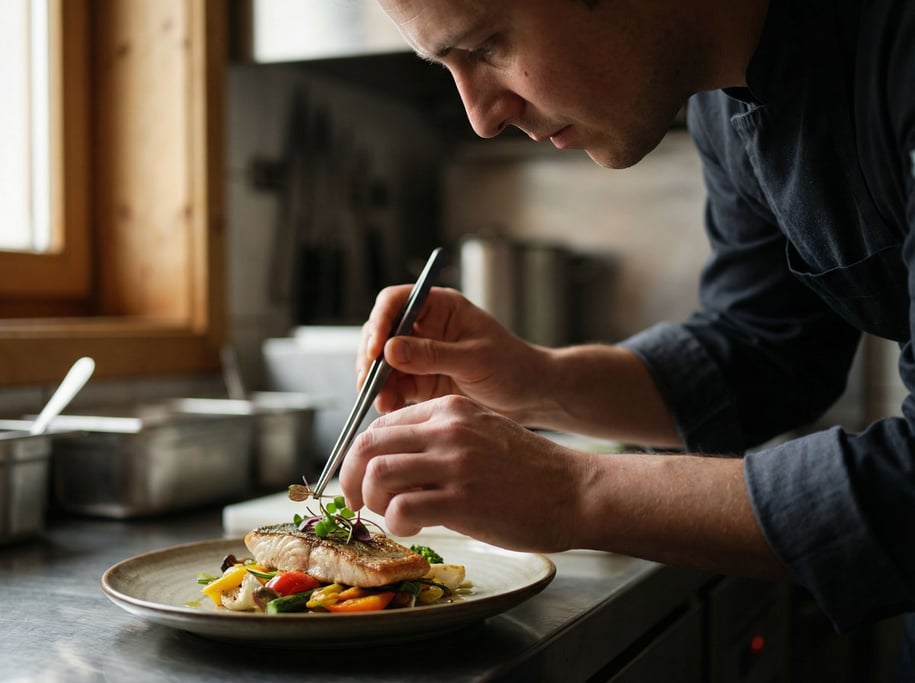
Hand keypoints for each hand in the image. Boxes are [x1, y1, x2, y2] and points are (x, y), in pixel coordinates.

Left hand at [339, 394, 593, 552]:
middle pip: (368, 446)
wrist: (576, 491)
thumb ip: (439, 439)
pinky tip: (413, 528)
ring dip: (372, 501)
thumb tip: (391, 461)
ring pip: (378, 474)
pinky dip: (396, 523)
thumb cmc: (529, 471)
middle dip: (350, 478)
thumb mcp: (481, 433)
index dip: (359, 456)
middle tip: (355, 502)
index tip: (360, 479)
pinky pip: (401, 509)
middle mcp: (448, 430)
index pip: (380, 425)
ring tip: (390, 515)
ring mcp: (455, 463)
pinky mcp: (462, 500)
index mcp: (449, 410)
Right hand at [358, 286, 550, 422]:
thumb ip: (433, 354)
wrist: (529, 396)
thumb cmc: (512, 366)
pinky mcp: (420, 381)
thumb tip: (390, 349)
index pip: (397, 301)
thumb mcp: (475, 358)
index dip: (380, 320)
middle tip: (369, 379)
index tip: (376, 347)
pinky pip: (393, 385)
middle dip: (371, 355)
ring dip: (376, 380)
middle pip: (382, 332)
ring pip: (382, 362)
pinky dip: (386, 395)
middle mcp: (425, 327)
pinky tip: (388, 407)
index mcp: (441, 307)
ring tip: (381, 400)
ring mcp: (420, 355)